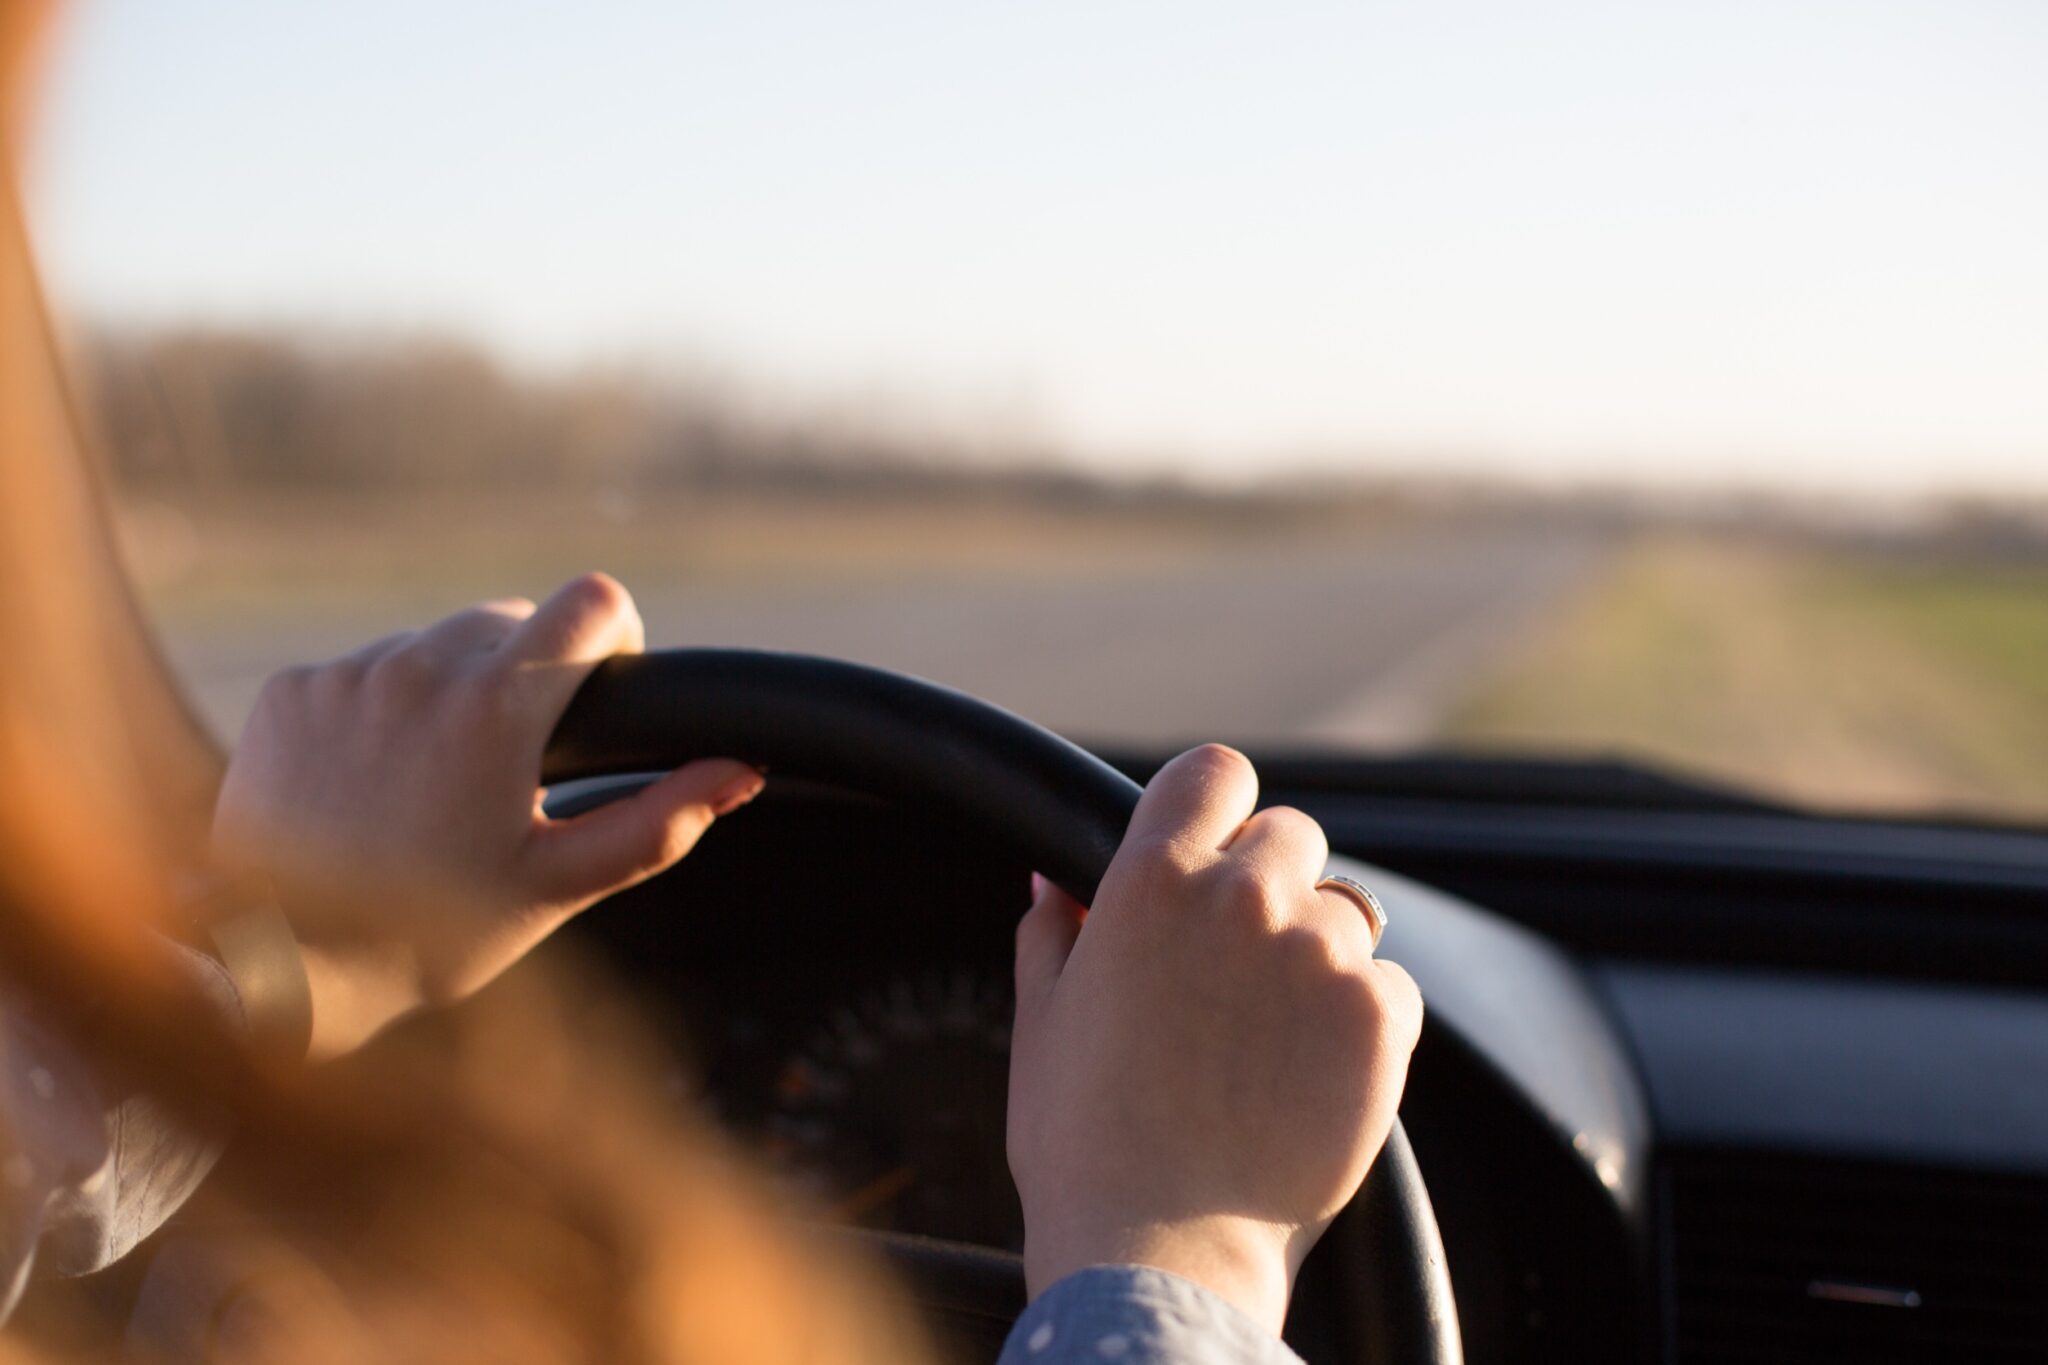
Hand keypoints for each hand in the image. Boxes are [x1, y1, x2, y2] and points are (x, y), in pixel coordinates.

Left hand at [211, 573, 762, 1060]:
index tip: (599, 689)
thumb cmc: (432, 937)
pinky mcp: (290, 692)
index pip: (592, 600)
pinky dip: (378, 711)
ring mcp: (347, 675)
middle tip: (513, 767)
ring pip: (433, 644)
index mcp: (499, 706)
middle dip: (528, 673)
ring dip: (451, 690)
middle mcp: (420, 667)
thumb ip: (660, 821)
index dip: (614, 635)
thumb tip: (740, 771)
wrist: (282, 971)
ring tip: (435, 785)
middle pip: (512, 619)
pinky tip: (368, 786)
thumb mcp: (559, 884)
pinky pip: (361, 671)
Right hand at [1006, 744, 1422, 1332]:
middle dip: (1270, 883)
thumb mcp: (1043, 1023)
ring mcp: (1320, 955)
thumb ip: (1054, 932)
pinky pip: (1390, 984)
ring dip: (1318, 954)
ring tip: (1271, 1038)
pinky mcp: (1381, 1018)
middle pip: (1290, 836)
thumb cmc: (1083, 1144)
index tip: (1214, 847)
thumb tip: (1054, 880)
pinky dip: (1362, 1018)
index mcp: (1150, 879)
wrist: (1159, 1253)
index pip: (1215, 771)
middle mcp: (1242, 897)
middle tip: (1239, 967)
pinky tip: (1311, 1074)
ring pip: (1344, 911)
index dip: (1217, 807)